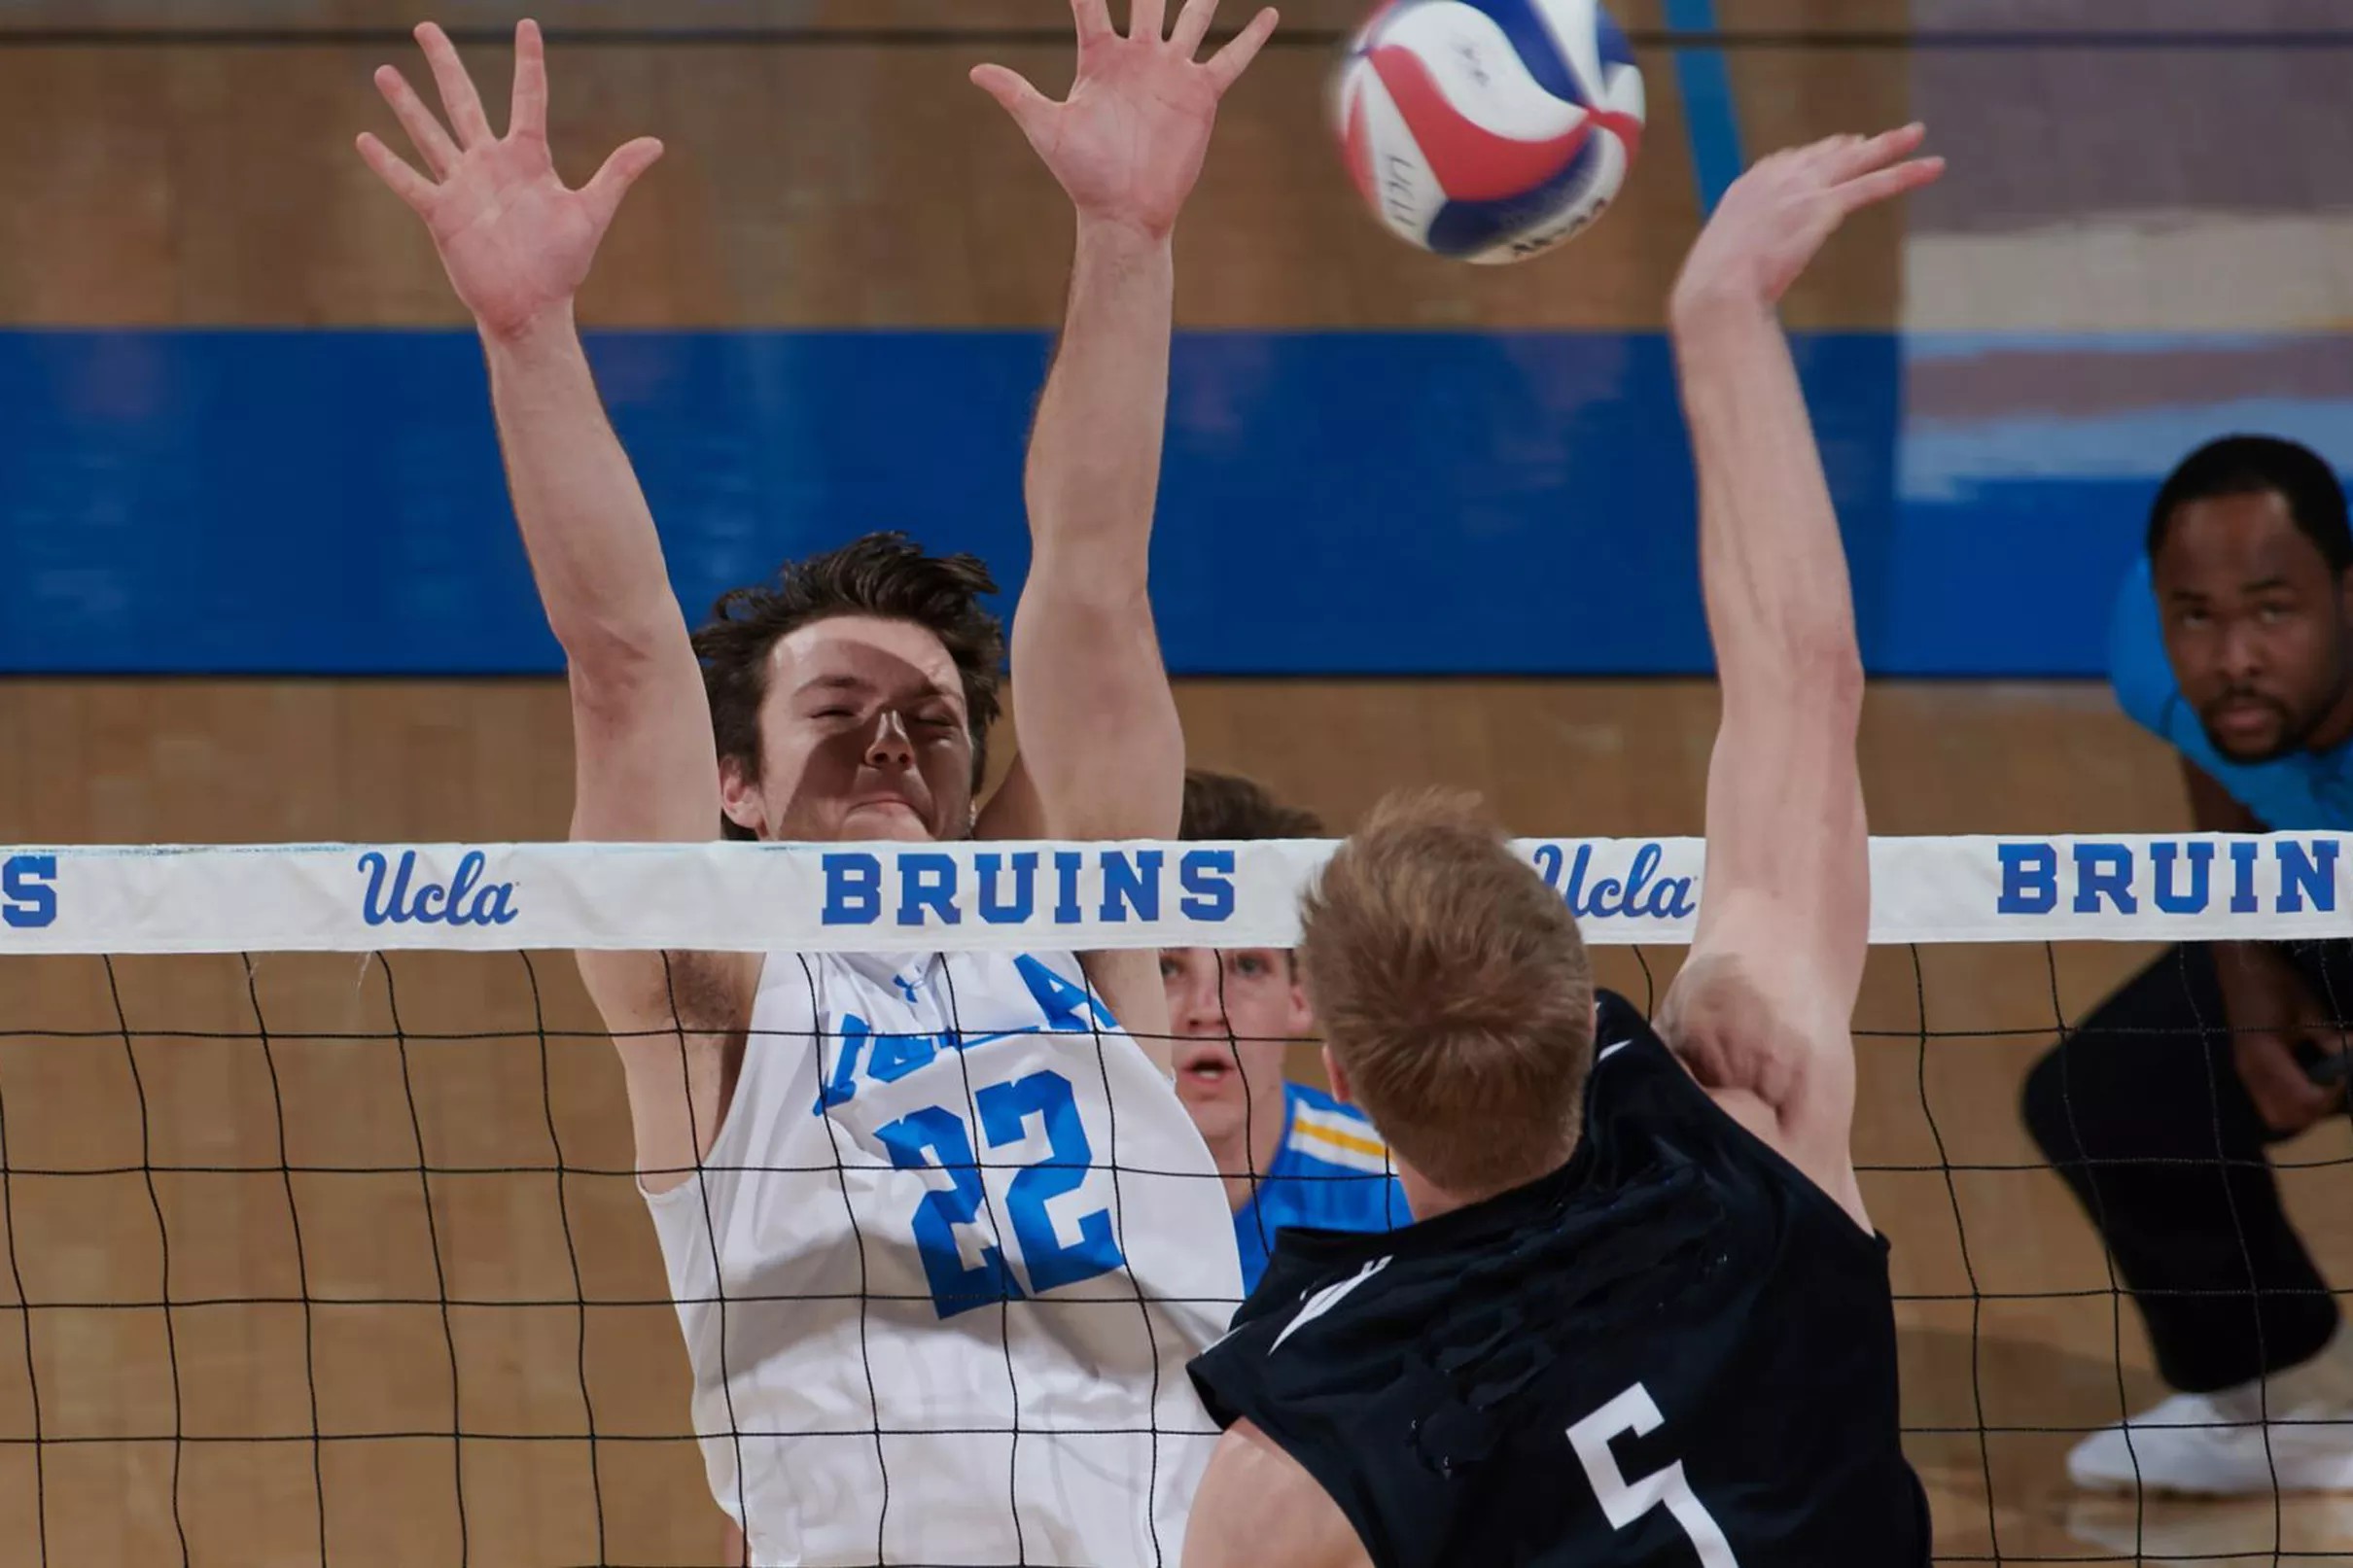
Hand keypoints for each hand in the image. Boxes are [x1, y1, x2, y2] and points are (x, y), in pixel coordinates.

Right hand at [357, 20, 663, 341]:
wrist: (532, 306)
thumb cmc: (563, 265)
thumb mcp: (591, 213)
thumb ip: (617, 175)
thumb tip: (656, 144)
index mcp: (528, 158)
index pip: (529, 97)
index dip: (529, 61)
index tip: (527, 25)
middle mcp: (491, 164)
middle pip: (463, 100)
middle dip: (445, 64)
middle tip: (426, 26)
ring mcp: (463, 186)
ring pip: (429, 132)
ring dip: (406, 103)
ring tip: (384, 70)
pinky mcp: (441, 213)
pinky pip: (409, 182)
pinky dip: (386, 163)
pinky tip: (363, 138)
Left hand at [972, 0, 1277, 239]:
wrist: (1124, 209)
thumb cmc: (1082, 173)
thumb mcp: (1045, 127)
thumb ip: (1016, 94)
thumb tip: (974, 71)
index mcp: (1099, 56)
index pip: (1090, 1)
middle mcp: (1137, 55)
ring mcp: (1171, 71)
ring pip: (1193, 16)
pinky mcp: (1200, 94)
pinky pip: (1230, 58)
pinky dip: (1251, 37)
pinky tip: (1269, 13)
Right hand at [1671, 124, 1941, 318]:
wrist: (1717, 291)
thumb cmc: (1709, 294)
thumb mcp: (1716, 267)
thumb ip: (1734, 261)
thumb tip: (1733, 284)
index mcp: (1746, 191)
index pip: (1787, 162)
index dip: (1815, 157)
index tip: (1834, 153)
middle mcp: (1775, 180)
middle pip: (1824, 154)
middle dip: (1853, 145)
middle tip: (1878, 138)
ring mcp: (1801, 191)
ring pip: (1855, 161)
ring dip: (1890, 147)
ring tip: (1917, 134)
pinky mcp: (1824, 207)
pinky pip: (1872, 186)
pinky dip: (1904, 175)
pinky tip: (1930, 168)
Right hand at [2221, 945, 2346, 1134]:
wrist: (2241, 965)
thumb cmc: (2275, 984)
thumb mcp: (2311, 1012)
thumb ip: (2333, 1042)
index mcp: (2264, 1058)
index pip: (2304, 1099)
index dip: (2332, 1096)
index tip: (2346, 1077)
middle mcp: (2250, 1072)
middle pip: (2285, 1117)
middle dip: (2315, 1112)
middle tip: (2336, 1088)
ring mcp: (2245, 1072)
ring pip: (2275, 1113)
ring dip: (2302, 1111)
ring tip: (2324, 1088)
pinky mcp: (2246, 1068)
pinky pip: (2268, 1101)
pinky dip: (2290, 1103)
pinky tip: (2308, 1082)